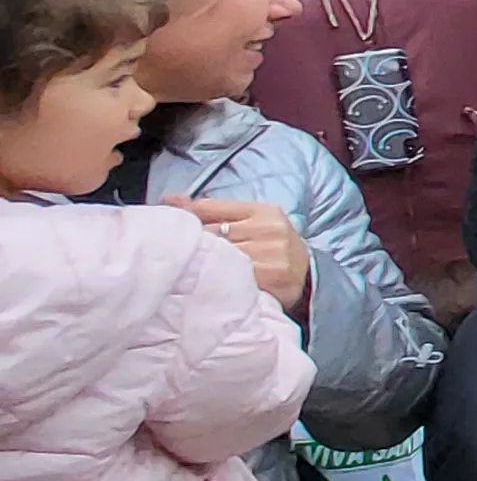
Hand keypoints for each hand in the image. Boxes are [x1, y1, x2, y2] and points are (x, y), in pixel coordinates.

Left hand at [164, 196, 311, 313]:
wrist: (309, 277)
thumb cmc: (274, 247)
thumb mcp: (254, 222)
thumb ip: (215, 212)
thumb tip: (170, 201)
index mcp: (263, 211)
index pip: (211, 207)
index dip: (184, 213)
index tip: (164, 217)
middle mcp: (267, 229)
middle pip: (210, 232)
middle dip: (192, 241)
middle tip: (176, 250)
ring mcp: (268, 253)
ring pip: (218, 254)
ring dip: (201, 261)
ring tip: (190, 267)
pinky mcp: (267, 277)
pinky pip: (230, 275)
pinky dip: (215, 277)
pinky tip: (207, 280)